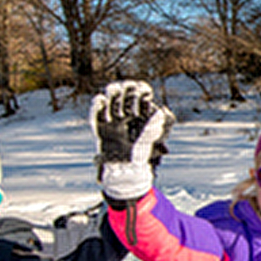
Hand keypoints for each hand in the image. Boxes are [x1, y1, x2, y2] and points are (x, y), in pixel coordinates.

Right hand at [91, 80, 172, 199]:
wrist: (127, 172)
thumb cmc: (143, 156)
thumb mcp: (154, 140)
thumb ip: (160, 125)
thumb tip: (164, 110)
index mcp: (139, 115)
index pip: (139, 96)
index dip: (141, 91)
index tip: (144, 89)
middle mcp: (125, 115)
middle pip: (124, 95)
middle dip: (126, 91)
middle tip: (128, 87)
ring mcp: (112, 121)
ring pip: (110, 102)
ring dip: (111, 94)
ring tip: (114, 89)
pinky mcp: (100, 128)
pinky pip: (96, 114)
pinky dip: (96, 105)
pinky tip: (100, 99)